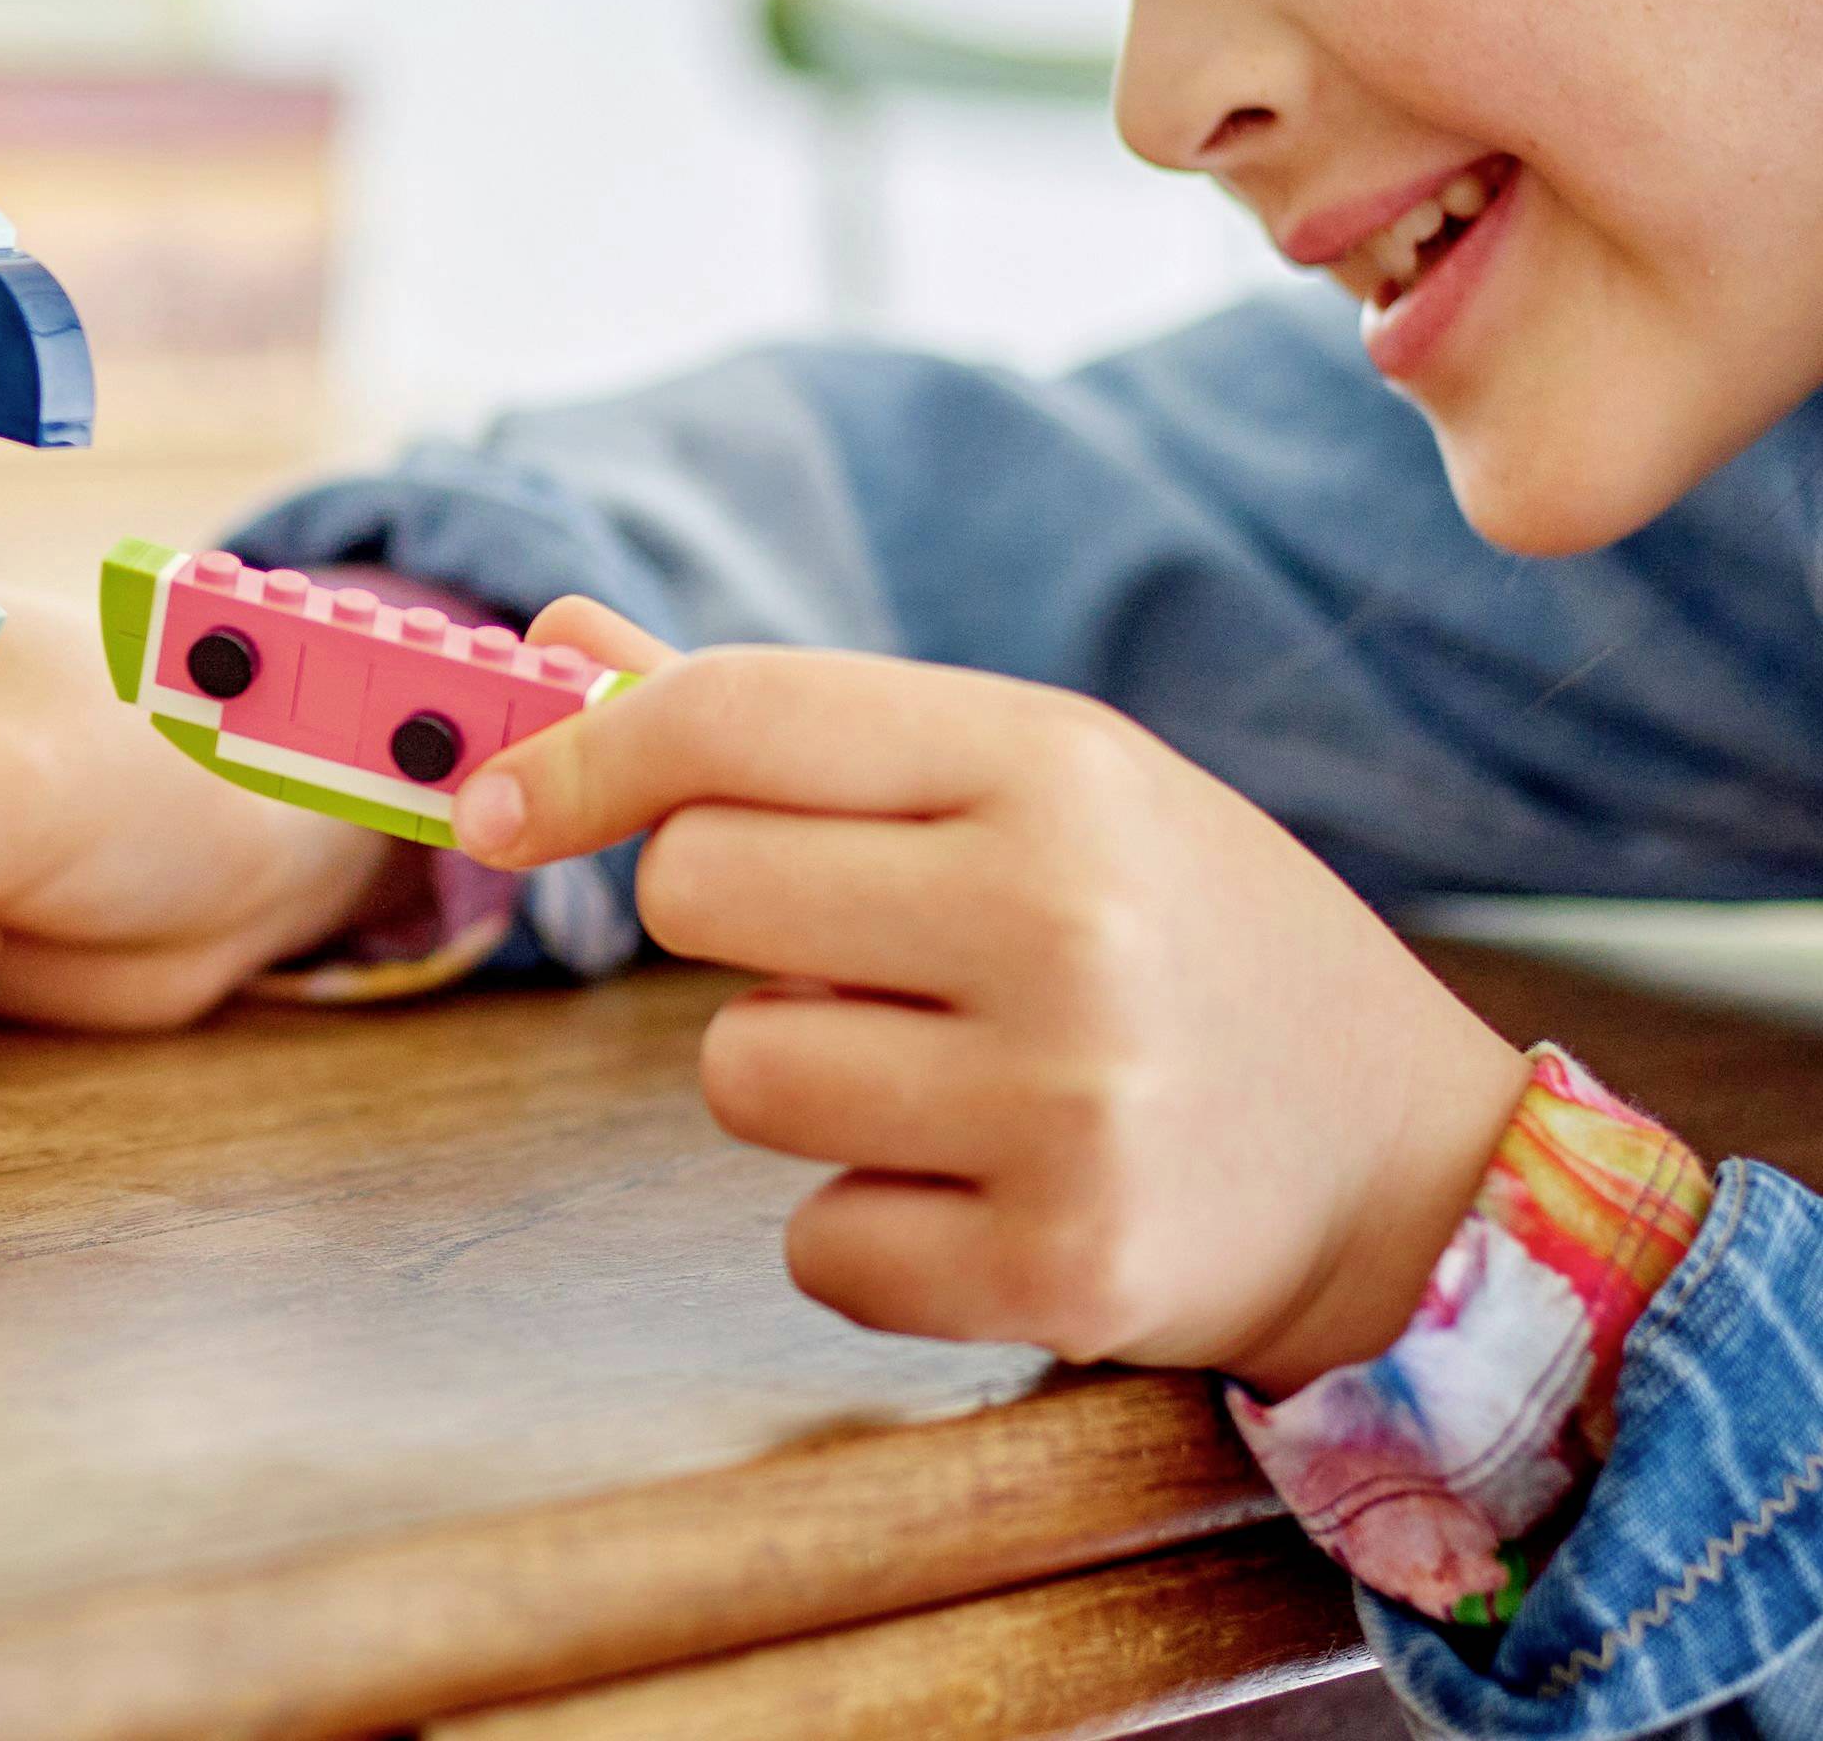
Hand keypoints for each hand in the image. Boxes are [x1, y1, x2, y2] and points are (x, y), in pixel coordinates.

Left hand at [456, 602, 1529, 1394]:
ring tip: (950, 1067)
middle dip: (728, 923)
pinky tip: (987, 1185)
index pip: (734, 720)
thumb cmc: (1174, 928)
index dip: (580, 758)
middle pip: (694, 891)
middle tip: (851, 945)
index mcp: (1047, 756)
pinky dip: (866, 1225)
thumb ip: (783, 722)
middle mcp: (1060, 913)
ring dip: (800, 1078)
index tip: (497, 803)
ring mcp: (1068, 1101)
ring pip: (740, 1074)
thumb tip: (555, 635)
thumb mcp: (1025, 778)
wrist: (1409, 1164)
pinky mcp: (1065, 1270)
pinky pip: (815, 1241)